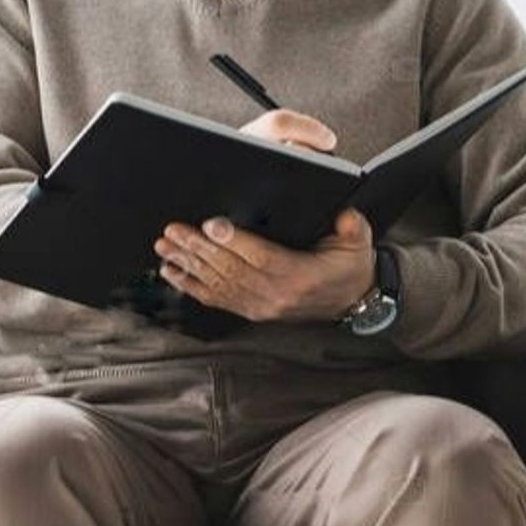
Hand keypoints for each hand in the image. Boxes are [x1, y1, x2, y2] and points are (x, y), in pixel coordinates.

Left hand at [151, 107, 374, 322]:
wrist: (354, 300)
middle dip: (200, 248)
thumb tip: (343, 213)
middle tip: (176, 230)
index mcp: (301, 276)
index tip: (211, 224)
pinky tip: (172, 272)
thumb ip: (351, 225)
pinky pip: (217, 299)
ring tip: (166, 246)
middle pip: (231, 269)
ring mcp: (263, 306)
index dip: (234, 240)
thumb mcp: (359, 240)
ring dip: (189, 264)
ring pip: (219, 284)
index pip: (261, 257)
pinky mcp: (254, 311)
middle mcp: (277, 295)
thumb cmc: (351, 266)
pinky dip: (191, 286)